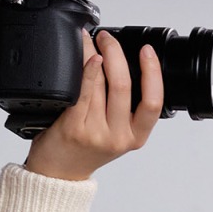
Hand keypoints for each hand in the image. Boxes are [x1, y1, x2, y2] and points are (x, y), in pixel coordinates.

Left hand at [24, 30, 162, 180]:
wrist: (58, 174)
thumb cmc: (84, 150)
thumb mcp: (115, 134)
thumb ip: (124, 108)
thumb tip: (121, 63)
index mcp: (136, 136)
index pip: (154, 101)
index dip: (153, 72)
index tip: (147, 51)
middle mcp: (118, 136)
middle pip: (124, 86)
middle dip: (117, 53)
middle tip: (108, 38)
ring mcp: (96, 133)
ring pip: (102, 85)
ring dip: (96, 55)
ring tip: (90, 40)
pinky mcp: (74, 128)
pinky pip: (83, 92)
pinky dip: (87, 71)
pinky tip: (87, 58)